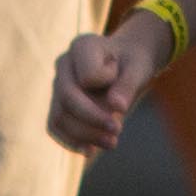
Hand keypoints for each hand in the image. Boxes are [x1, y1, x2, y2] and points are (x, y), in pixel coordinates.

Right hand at [46, 12, 172, 154]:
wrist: (124, 65)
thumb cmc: (132, 63)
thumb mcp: (139, 69)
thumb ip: (128, 85)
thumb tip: (117, 108)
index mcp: (83, 45)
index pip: (87, 75)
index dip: (107, 84)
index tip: (121, 77)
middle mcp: (64, 64)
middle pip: (67, 97)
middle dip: (93, 119)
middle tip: (118, 131)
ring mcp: (58, 84)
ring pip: (59, 116)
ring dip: (84, 135)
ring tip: (111, 143)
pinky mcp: (58, 104)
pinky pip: (55, 126)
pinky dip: (71, 141)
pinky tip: (90, 150)